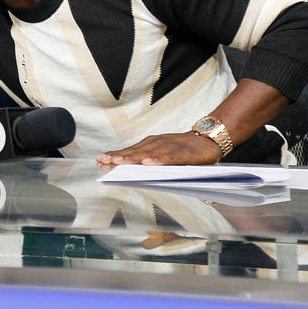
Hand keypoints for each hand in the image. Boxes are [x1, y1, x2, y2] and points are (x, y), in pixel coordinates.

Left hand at [97, 132, 221, 165]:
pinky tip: (147, 163)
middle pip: (135, 152)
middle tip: (102, 161)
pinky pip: (169, 157)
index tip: (99, 160)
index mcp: (152, 145)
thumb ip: (149, 159)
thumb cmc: (185, 150)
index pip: (130, 151)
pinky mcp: (183, 153)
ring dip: (132, 158)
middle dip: (118, 157)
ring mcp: (170, 147)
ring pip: (148, 153)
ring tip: (118, 162)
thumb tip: (132, 168)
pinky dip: (158, 160)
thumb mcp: (164, 153)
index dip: (115, 155)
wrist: (209, 140)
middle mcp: (158, 144)